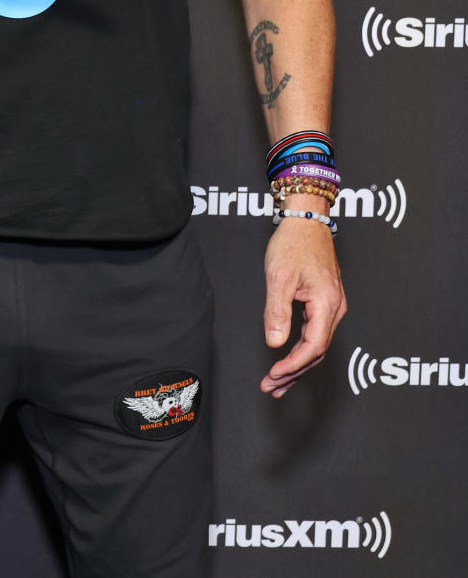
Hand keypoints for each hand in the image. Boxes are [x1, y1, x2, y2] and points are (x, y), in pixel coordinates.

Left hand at [260, 214, 346, 396]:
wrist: (306, 218)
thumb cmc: (294, 242)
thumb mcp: (279, 276)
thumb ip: (277, 311)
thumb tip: (276, 343)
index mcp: (327, 304)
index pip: (313, 347)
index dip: (293, 365)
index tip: (273, 375)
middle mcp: (335, 308)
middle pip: (317, 352)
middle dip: (294, 372)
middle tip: (271, 387)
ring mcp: (332, 305)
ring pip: (317, 344)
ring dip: (297, 364)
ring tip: (277, 382)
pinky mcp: (325, 301)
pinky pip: (315, 332)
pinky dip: (301, 348)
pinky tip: (288, 357)